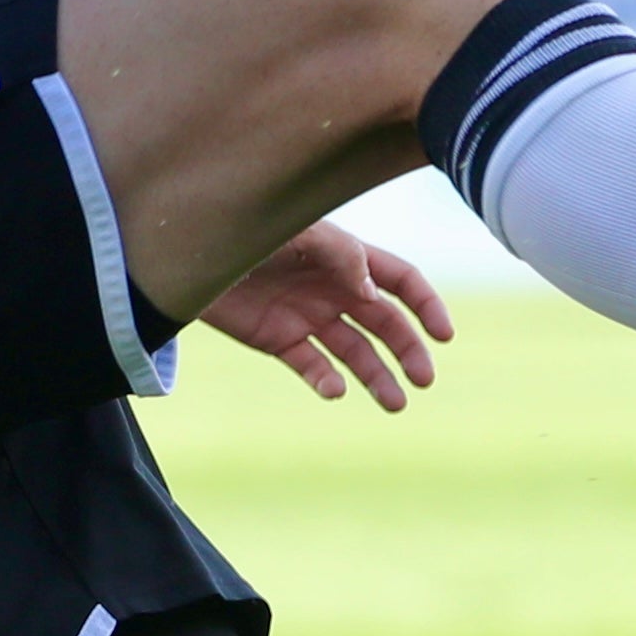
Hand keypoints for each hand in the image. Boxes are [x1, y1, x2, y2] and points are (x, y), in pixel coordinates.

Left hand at [205, 225, 452, 409]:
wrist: (192, 253)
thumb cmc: (250, 232)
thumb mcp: (300, 234)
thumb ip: (341, 256)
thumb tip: (373, 293)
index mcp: (348, 259)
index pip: (401, 282)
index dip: (426, 306)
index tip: (444, 336)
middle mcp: (334, 290)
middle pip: (386, 324)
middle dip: (408, 350)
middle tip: (423, 380)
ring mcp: (309, 317)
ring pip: (355, 353)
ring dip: (378, 376)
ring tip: (395, 404)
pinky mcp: (280, 341)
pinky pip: (312, 365)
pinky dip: (326, 380)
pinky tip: (333, 389)